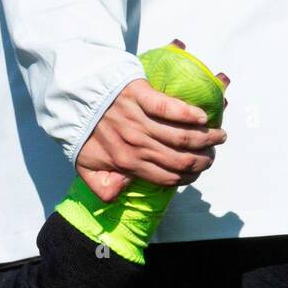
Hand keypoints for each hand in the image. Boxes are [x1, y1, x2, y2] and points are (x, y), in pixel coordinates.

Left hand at [76, 39, 229, 201]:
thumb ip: (103, 185)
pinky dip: (191, 114)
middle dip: (203, 160)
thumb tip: (122, 193)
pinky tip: (203, 117)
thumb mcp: (84, 165)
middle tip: (213, 155)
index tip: (198, 172)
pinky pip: (172, 108)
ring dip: (206, 138)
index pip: (167, 178)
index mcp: (127, 164)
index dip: (187, 178)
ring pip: (182, 135)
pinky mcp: (140, 95)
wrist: (67, 94)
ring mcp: (139, 120)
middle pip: (180, 159)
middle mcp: (136, 145)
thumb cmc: (79, 129)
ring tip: (219, 136)